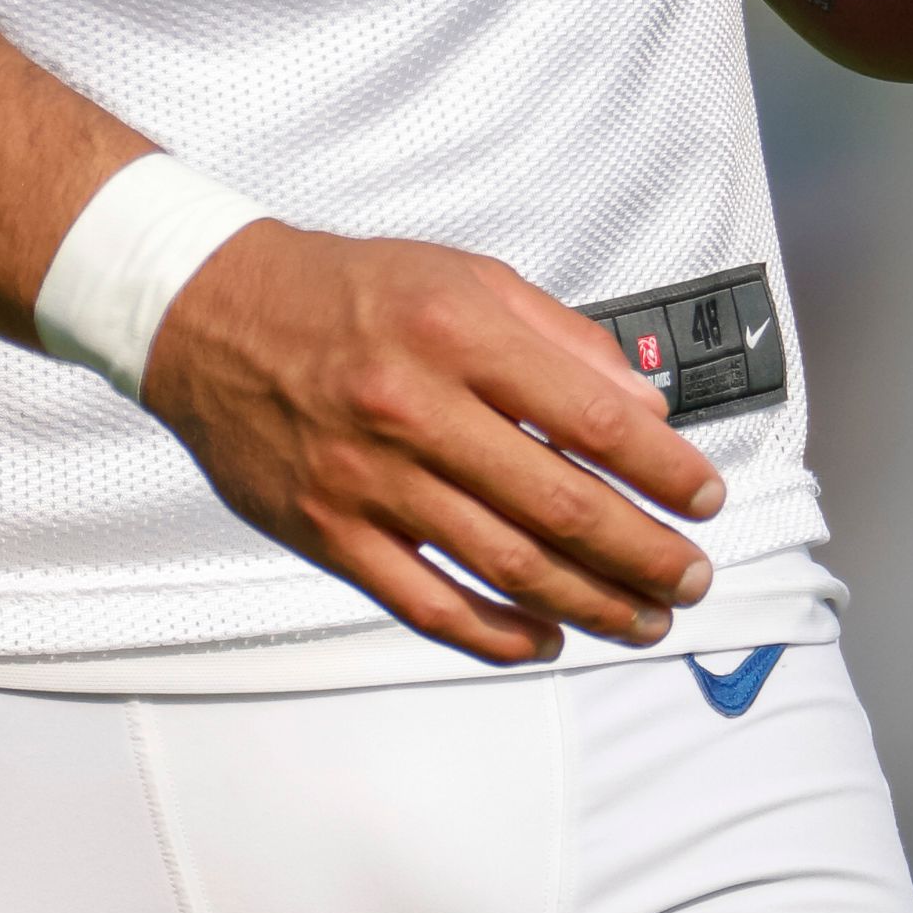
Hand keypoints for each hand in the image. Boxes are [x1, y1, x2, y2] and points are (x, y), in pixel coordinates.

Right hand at [141, 224, 727, 665]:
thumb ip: (560, 338)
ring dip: (591, 604)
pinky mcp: (330, 532)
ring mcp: (368, 480)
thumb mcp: (463, 275)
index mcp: (456, 332)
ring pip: (505, 566)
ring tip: (644, 619)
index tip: (704, 496)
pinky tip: (545, 638)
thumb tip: (644, 408)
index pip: (591, 417)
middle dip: (644, 552)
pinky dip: (496, 633)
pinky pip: (428, 604)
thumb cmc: (345, 292)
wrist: (208, 315)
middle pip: (559, 504)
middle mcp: (414, 408)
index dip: (664, 469)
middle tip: (692, 575)